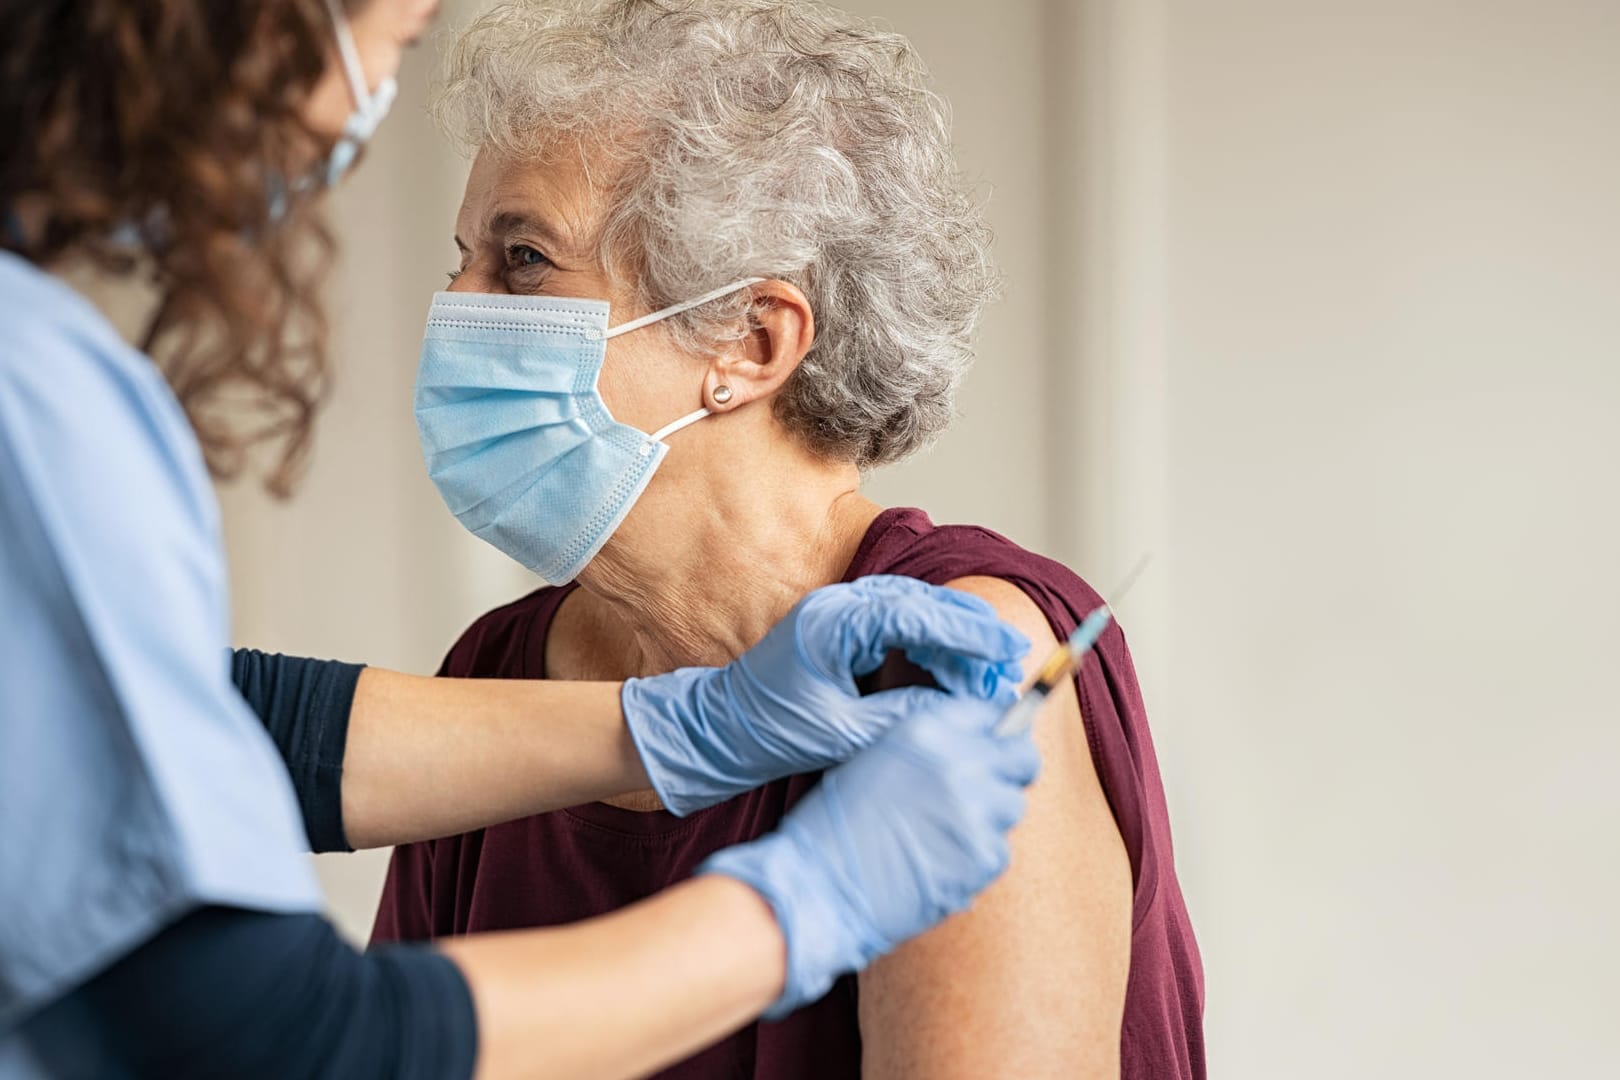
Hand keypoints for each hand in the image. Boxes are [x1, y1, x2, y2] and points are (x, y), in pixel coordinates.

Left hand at [621, 575, 1029, 814]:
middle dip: (970, 632)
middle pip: (921, 603)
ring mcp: (837, 612)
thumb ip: (903, 718)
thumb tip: (961, 712)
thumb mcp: (844, 734)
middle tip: (1011, 660)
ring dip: (953, 637)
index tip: (1007, 650)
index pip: (916, 614)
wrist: (719, 730)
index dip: (968, 632)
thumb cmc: (769, 732)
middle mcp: (836, 606)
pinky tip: (953, 669)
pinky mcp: (839, 627)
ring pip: (913, 610)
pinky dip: (930, 643)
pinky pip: (897, 624)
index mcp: (833, 624)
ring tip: (991, 669)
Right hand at [700, 693, 1040, 1015]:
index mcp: (927, 730)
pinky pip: (999, 850)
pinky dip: (976, 858)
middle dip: (1010, 770)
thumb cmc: (836, 826)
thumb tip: (977, 748)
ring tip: (945, 834)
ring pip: (1012, 806)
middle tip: (988, 789)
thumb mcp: (876, 759)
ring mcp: (977, 811)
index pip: (990, 714)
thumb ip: (929, 748)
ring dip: (989, 818)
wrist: (820, 885)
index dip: (992, 734)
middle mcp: (959, 763)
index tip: (991, 748)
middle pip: (1021, 757)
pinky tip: (939, 862)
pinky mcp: (984, 857)